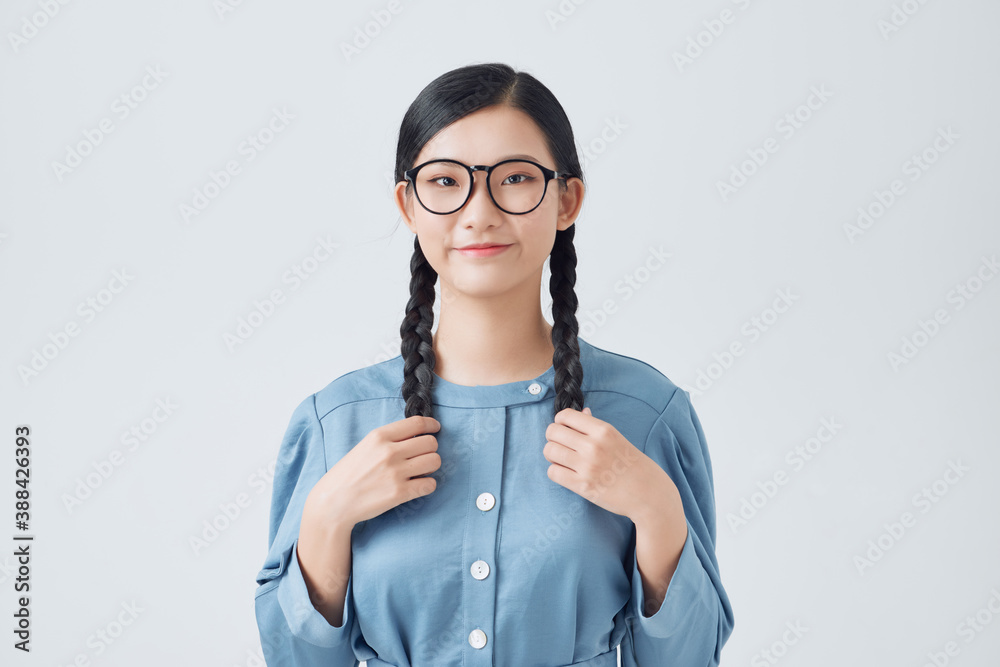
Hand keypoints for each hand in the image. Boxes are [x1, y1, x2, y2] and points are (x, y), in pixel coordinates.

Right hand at [303, 415, 440, 529]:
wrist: (333, 502)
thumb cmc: (348, 474)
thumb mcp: (365, 446)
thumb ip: (389, 439)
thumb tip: (416, 435)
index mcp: (379, 436)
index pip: (417, 423)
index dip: (431, 425)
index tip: (436, 428)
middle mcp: (389, 451)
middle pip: (430, 442)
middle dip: (430, 449)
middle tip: (422, 456)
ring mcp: (395, 472)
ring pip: (434, 461)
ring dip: (431, 466)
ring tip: (420, 471)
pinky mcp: (399, 493)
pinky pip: (430, 484)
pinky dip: (428, 485)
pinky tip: (418, 486)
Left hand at [542, 406, 676, 521]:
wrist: (649, 494)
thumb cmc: (634, 465)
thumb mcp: (618, 438)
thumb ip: (596, 426)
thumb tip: (582, 412)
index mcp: (603, 430)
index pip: (565, 415)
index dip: (560, 422)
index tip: (565, 430)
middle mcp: (594, 445)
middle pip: (552, 432)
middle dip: (553, 438)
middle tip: (562, 446)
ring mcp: (587, 466)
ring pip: (549, 451)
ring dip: (553, 455)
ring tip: (564, 460)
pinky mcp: (583, 486)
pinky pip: (553, 472)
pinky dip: (556, 472)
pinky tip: (567, 474)